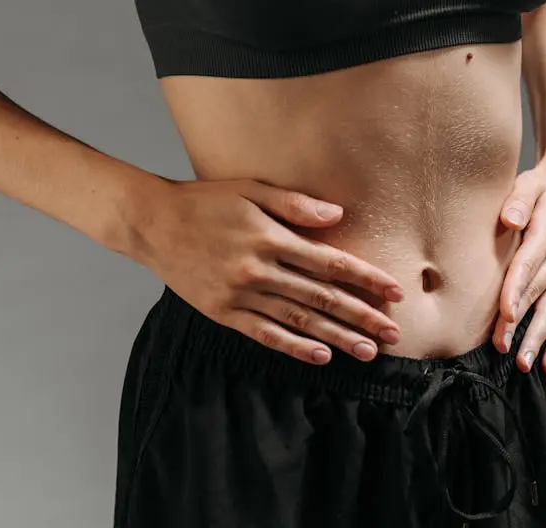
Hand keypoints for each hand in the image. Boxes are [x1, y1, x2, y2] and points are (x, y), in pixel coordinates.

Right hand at [129, 177, 404, 364]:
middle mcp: (258, 269)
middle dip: (361, 315)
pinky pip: (264, 333)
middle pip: (321, 296)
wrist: (152, 223)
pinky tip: (320, 356)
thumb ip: (294, 204)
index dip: (365, 279)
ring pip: (298, 320)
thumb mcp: (250, 189)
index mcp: (269, 237)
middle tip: (393, 333)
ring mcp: (239, 294)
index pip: (329, 262)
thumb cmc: (205, 201)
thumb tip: (338, 216)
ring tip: (367, 351)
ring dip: (336, 337)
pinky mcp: (223, 312)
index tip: (393, 292)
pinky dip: (293, 347)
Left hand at [492, 160, 545, 373]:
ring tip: (525, 364)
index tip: (505, 313)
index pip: (528, 266)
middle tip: (502, 348)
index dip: (516, 290)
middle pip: (537, 295)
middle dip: (520, 324)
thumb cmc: (539, 188)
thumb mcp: (527, 184)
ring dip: (540, 339)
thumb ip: (516, 201)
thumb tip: (509, 219)